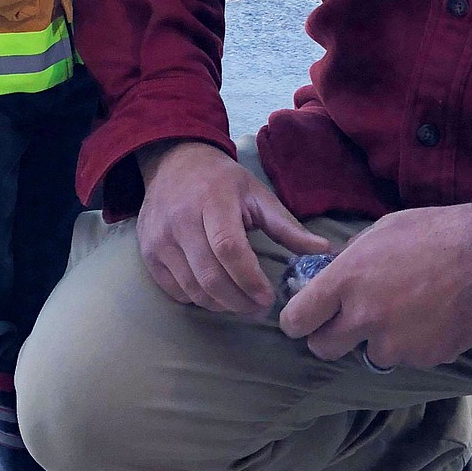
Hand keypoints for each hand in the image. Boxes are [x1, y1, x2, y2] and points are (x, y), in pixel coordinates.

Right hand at [137, 141, 331, 315]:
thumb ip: (287, 226)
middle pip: (210, 276)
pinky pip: (174, 291)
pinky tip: (215, 294)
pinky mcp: (148, 253)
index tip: (268, 297)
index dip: (249, 279)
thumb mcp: (256, 193)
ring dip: (220, 305)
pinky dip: (197, 300)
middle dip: (239, 300)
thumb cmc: (220, 180)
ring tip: (241, 302)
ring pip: (192, 289)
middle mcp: (180, 220)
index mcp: (212, 200)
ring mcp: (160, 239)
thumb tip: (323, 251)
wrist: (172, 162)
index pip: (229, 248)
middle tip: (258, 307)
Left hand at [278, 203, 471, 369]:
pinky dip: (410, 345)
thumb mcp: (380, 232)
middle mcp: (364, 318)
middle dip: (329, 337)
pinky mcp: (423, 359)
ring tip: (403, 312)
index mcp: (347, 281)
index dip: (296, 321)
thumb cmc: (432, 233)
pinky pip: (405, 358)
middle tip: (347, 321)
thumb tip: (331, 276)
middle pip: (323, 349)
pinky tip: (427, 318)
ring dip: (376, 340)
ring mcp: (395, 344)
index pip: (297, 320)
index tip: (302, 318)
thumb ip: (350, 260)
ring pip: (368, 355)